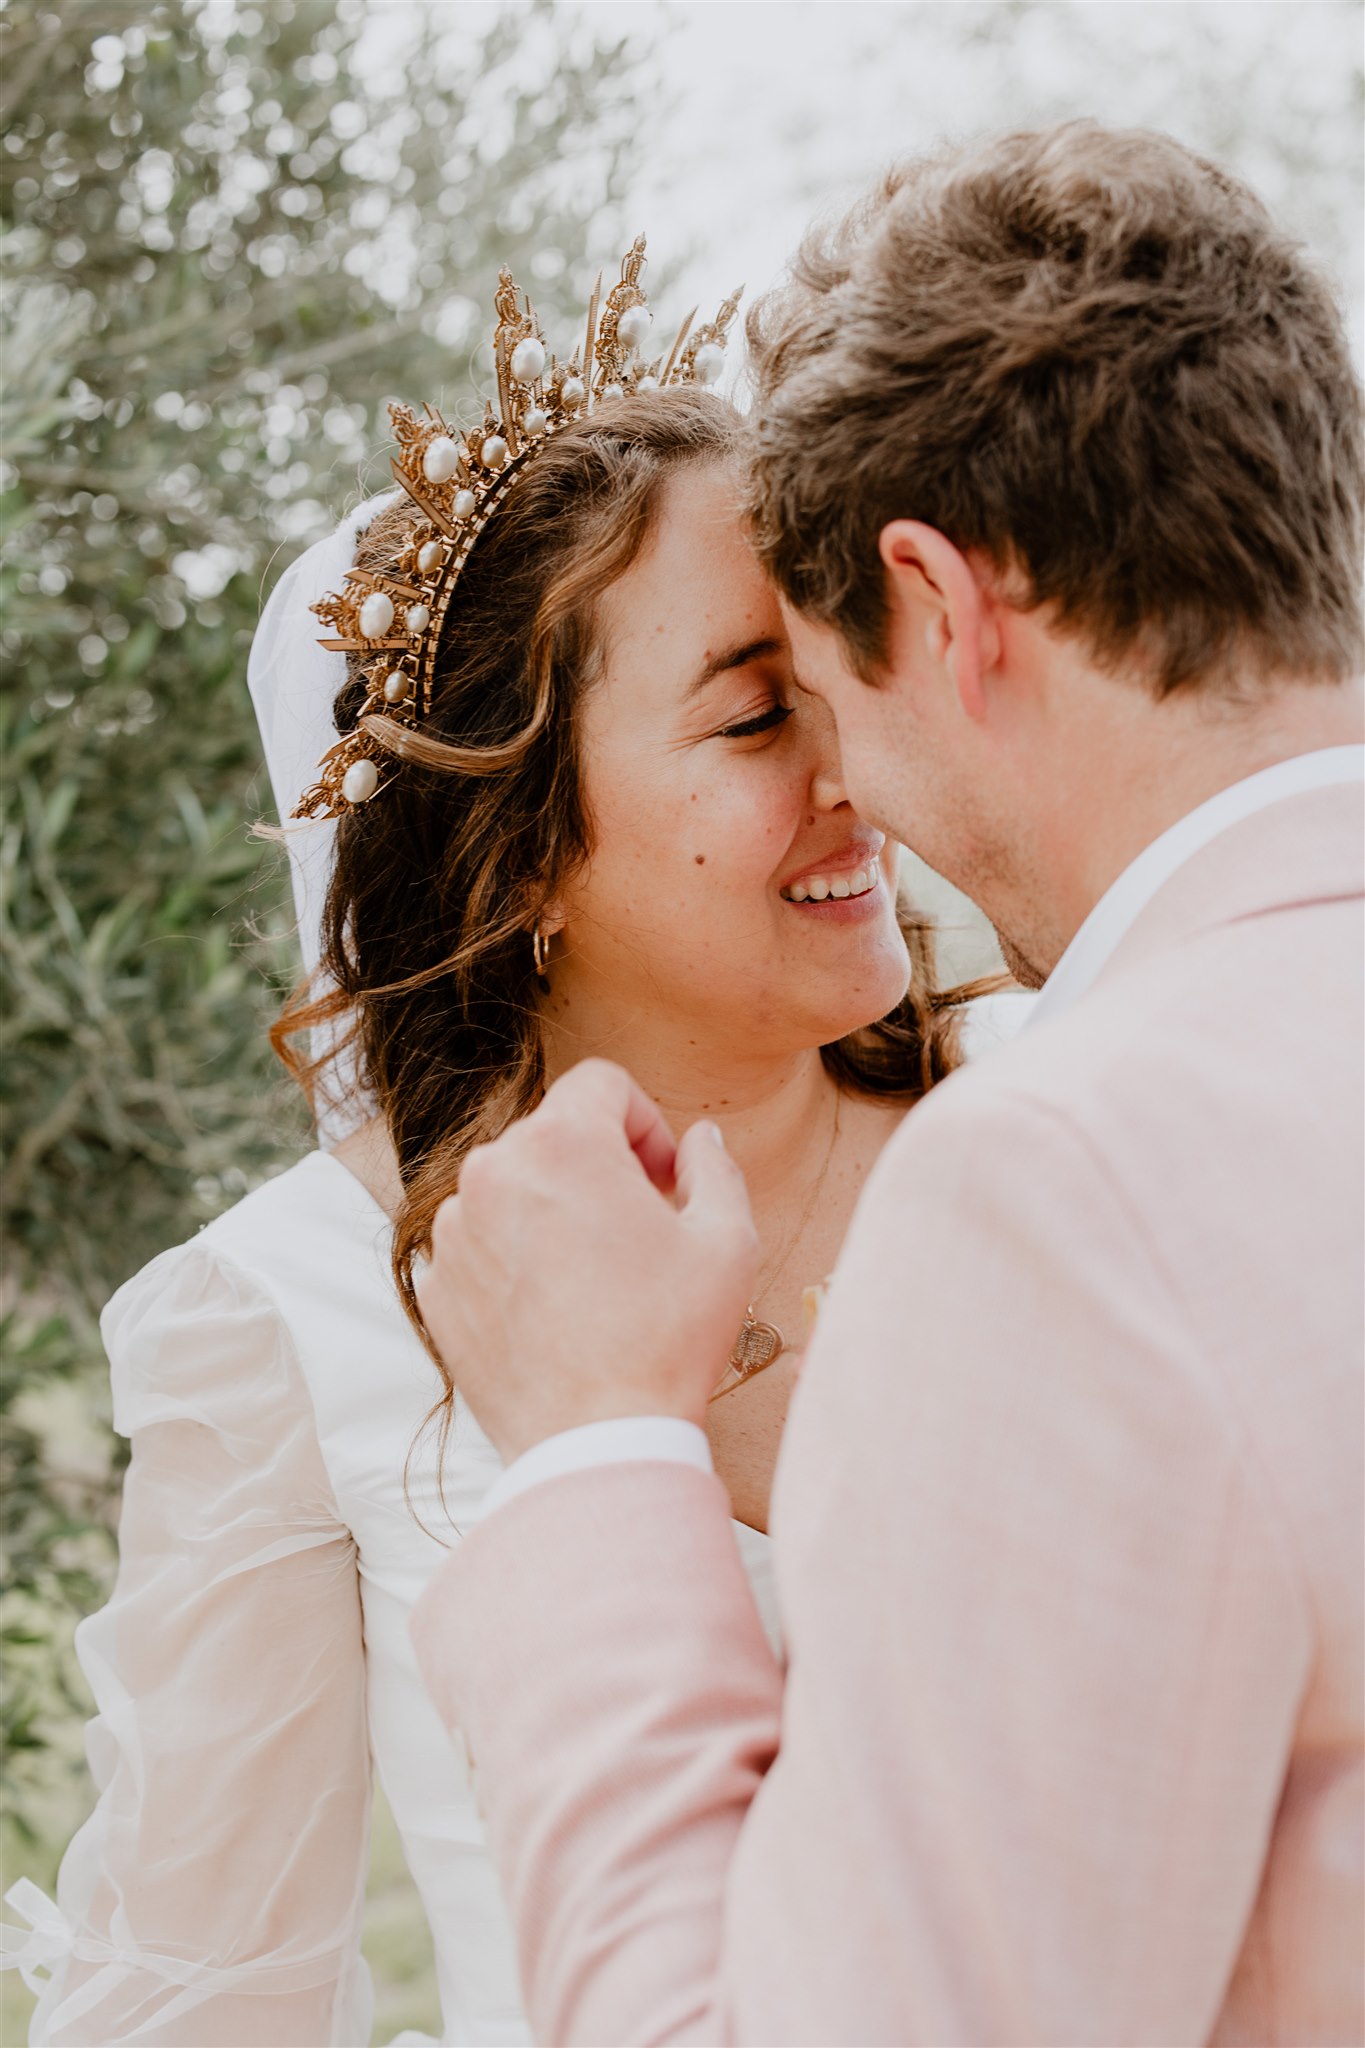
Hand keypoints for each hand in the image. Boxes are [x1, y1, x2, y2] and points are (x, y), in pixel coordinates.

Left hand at [414, 1059, 760, 1463]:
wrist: (594, 1442)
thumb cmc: (666, 1339)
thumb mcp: (726, 1241)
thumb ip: (714, 1169)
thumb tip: (698, 1142)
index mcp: (562, 1144)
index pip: (601, 1083)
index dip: (645, 1121)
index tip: (663, 1178)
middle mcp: (492, 1173)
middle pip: (554, 1136)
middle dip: (600, 1167)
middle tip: (639, 1230)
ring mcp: (453, 1233)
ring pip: (513, 1190)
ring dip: (554, 1213)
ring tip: (597, 1279)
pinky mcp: (435, 1287)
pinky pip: (481, 1247)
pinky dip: (516, 1263)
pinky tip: (558, 1313)